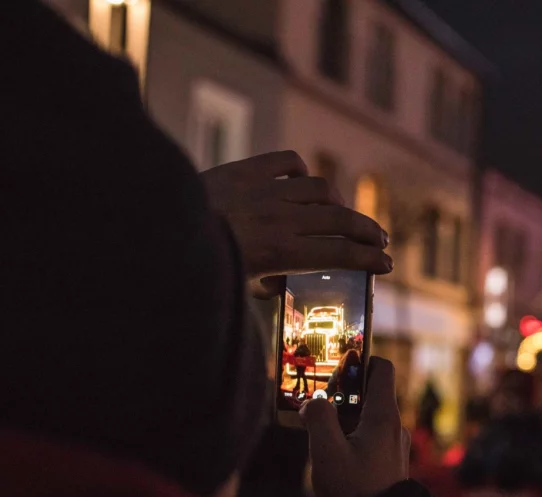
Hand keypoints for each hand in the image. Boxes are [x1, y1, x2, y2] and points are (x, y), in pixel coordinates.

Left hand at [200, 151, 391, 297]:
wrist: (152, 230)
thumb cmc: (194, 268)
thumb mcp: (236, 287)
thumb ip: (264, 285)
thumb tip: (279, 284)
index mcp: (279, 252)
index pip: (340, 254)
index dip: (370, 259)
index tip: (387, 264)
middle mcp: (278, 218)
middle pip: (341, 219)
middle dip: (368, 231)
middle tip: (381, 240)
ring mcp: (263, 190)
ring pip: (320, 189)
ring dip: (338, 202)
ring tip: (343, 213)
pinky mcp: (245, 169)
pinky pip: (287, 162)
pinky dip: (300, 171)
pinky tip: (302, 182)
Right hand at [301, 357, 409, 496]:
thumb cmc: (354, 491)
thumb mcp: (327, 451)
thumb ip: (318, 418)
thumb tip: (313, 402)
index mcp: (384, 416)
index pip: (382, 369)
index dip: (360, 360)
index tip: (335, 364)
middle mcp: (394, 427)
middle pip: (370, 393)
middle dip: (342, 391)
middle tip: (315, 397)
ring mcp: (394, 447)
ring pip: (367, 417)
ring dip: (342, 416)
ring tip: (314, 425)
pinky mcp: (388, 465)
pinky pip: (369, 438)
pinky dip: (349, 435)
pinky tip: (328, 450)